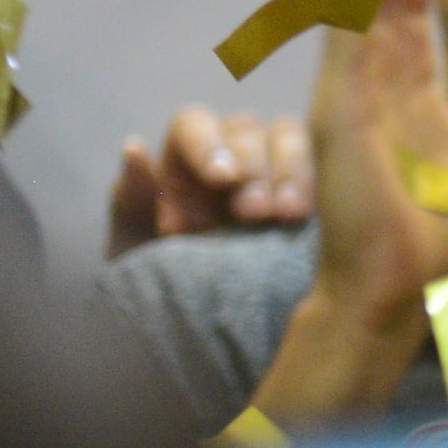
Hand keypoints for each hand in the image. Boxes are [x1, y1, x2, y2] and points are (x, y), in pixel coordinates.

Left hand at [105, 107, 310, 255]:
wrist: (187, 323)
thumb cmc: (153, 275)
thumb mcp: (130, 240)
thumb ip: (131, 195)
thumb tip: (135, 147)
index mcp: (182, 155)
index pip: (195, 125)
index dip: (209, 145)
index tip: (221, 179)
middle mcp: (228, 152)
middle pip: (247, 130)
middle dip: (253, 168)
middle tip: (254, 212)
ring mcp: (270, 169)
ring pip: (290, 138)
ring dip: (290, 173)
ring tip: (286, 215)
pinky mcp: (304, 192)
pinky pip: (318, 170)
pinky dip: (313, 187)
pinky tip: (306, 217)